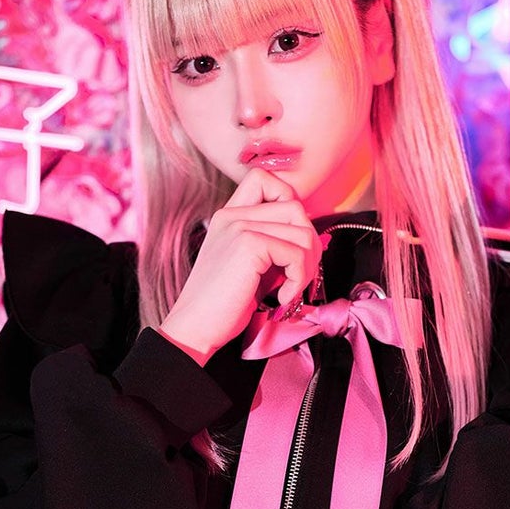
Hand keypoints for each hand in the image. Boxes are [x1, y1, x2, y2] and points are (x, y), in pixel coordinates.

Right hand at [158, 170, 322, 364]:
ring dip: (307, 266)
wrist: (196, 328)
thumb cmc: (223, 305)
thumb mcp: (251, 265)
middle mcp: (232, 215)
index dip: (288, 201)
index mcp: (229, 216)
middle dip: (309, 243)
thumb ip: (274, 243)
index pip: (265, 179)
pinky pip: (296, 254)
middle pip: (295, 206)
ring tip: (291, 289)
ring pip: (302, 231)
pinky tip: (281, 298)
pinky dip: (298, 281)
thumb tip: (313, 240)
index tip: (289, 240)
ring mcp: (239, 226)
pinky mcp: (248, 245)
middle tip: (300, 275)